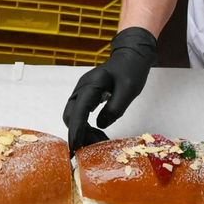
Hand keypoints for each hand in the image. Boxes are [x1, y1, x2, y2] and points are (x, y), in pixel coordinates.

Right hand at [62, 27, 157, 151]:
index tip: (75, 146)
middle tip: (93, 148)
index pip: (78, 110)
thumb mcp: (129, 89)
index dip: (76, 129)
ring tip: (98, 142)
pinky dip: (86, 126)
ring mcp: (83, 92)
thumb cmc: (131, 69)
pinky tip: (98, 133)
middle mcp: (82, 88)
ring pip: (74, 116)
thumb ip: (115, 107)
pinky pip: (80, 114)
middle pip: (71, 115)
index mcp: (91, 84)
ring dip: (83, 131)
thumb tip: (100, 124)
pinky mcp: (87, 96)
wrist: (132, 55)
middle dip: (79, 133)